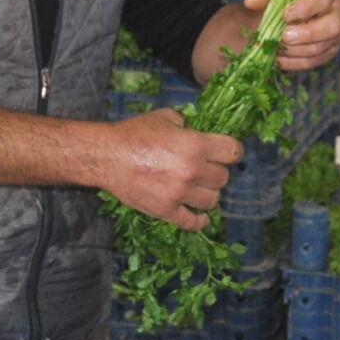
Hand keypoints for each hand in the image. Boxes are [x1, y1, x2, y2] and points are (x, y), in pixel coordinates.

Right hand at [100, 110, 241, 229]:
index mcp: (195, 145)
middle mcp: (192, 170)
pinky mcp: (166, 210)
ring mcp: (180, 194)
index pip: (233, 151)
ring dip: (207, 194)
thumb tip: (197, 129)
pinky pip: (192, 222)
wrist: (106, 157)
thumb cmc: (133, 134)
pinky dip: (199, 220)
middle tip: (205, 169)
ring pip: (213, 200)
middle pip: (223, 178)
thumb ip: (186, 123)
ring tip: (198, 189)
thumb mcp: (164, 117)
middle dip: (216, 172)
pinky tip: (200, 215)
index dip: (232, 151)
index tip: (226, 153)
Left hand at [245, 0, 339, 71]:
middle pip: (332, 26)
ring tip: (276, 48)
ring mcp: (338, 33)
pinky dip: (295, 62)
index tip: (285, 15)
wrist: (289, 12)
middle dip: (308, 34)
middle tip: (284, 36)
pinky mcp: (331, 50)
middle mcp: (338, 10)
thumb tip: (252, 2)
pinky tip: (278, 59)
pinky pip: (316, 61)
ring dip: (297, 50)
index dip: (305, 8)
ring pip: (323, 47)